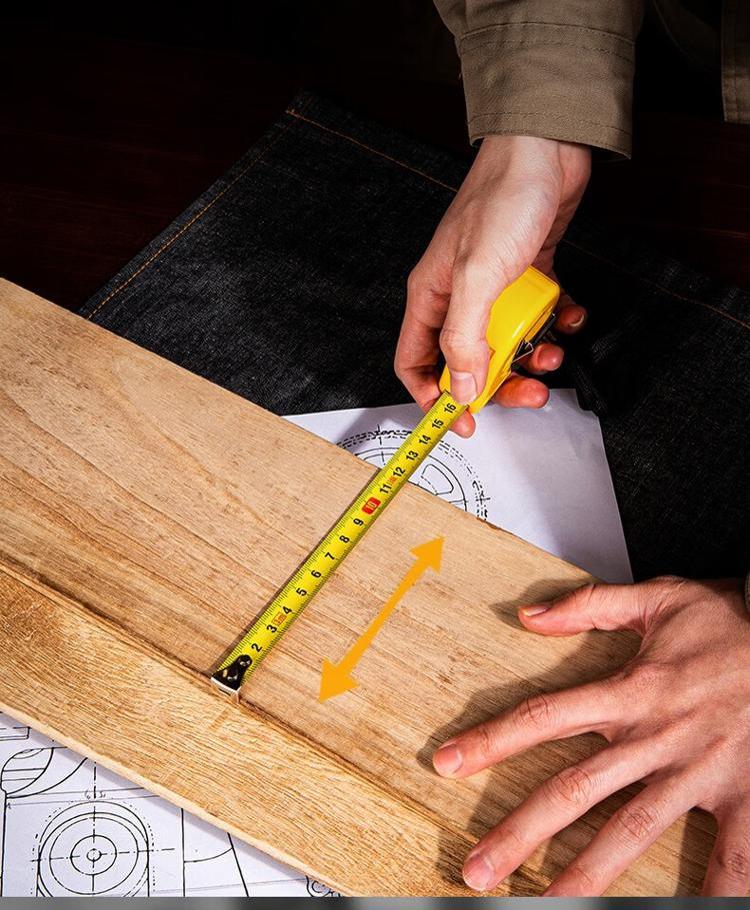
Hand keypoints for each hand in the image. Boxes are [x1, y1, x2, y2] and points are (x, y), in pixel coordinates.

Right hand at [395, 134, 590, 436]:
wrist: (546, 148)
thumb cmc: (503, 198)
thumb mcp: (477, 277)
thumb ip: (466, 338)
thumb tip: (462, 389)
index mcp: (432, 297)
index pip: (416, 362)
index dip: (434, 398)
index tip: (461, 421)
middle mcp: (459, 297)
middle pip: (469, 362)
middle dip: (498, 383)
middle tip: (526, 390)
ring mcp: (494, 288)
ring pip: (508, 343)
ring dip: (533, 356)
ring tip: (553, 350)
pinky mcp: (528, 276)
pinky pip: (539, 317)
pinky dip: (557, 324)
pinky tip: (569, 315)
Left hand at [433, 577, 749, 894]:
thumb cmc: (731, 621)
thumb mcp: (656, 599)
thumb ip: (587, 605)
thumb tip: (528, 615)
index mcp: (629, 690)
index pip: (543, 718)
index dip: (491, 741)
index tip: (448, 764)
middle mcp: (654, 737)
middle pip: (573, 791)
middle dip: (520, 832)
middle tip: (476, 868)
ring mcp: (696, 772)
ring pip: (629, 832)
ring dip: (585, 876)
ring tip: (543, 907)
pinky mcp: (742, 796)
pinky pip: (727, 859)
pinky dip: (707, 892)